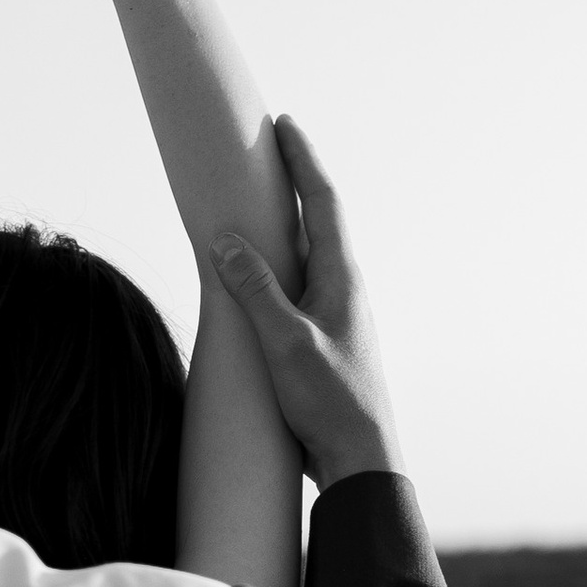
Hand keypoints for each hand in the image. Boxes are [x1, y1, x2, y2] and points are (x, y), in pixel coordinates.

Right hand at [211, 119, 403, 493]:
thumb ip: (255, 289)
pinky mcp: (323, 343)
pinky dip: (278, 268)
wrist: (360, 461)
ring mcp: (336, 317)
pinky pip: (298, 290)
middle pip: (319, 221)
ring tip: (257, 205)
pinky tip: (259, 280)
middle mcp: (345, 291)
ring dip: (285, 226)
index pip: (324, 202)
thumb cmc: (330, 403)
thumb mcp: (284, 341)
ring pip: (309, 256)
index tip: (285, 125)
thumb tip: (226, 241)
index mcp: (342, 279)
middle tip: (269, 152)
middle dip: (295, 183)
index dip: (303, 161)